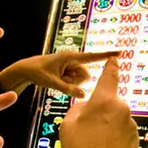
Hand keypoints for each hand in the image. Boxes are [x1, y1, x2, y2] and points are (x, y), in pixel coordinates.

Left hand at [0, 51, 118, 97]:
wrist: (27, 70)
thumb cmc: (37, 72)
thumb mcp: (51, 82)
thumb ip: (67, 89)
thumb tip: (83, 95)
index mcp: (70, 57)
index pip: (92, 57)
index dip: (106, 55)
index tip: (120, 52)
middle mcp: (73, 61)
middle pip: (85, 75)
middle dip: (75, 82)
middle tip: (59, 80)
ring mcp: (72, 67)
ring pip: (80, 81)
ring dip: (70, 84)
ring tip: (56, 79)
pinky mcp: (69, 72)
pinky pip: (75, 83)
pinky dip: (67, 84)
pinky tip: (57, 80)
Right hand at [59, 58, 138, 147]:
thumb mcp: (68, 123)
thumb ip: (80, 108)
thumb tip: (89, 107)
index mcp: (105, 101)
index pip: (109, 77)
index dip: (111, 67)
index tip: (115, 59)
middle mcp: (122, 110)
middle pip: (110, 105)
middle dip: (101, 114)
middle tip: (87, 131)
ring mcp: (131, 127)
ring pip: (117, 122)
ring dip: (108, 129)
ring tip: (94, 146)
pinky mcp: (136, 142)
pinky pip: (123, 136)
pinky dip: (114, 142)